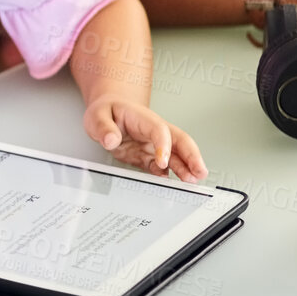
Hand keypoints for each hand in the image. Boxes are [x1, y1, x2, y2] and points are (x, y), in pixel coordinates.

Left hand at [84, 97, 205, 182]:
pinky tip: (172, 184)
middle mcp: (154, 131)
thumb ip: (103, 128)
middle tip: (200, 171)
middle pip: (179, 141)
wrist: (108, 113)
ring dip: (185, 168)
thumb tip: (111, 140)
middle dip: (192, 156)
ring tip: (192, 181)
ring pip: (176, 156)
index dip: (164, 146)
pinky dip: (168, 175)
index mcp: (144, 118)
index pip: (160, 130)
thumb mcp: (97, 115)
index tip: (162, 161)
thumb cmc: (107, 111)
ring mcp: (154, 145)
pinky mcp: (149, 157)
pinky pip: (162, 167)